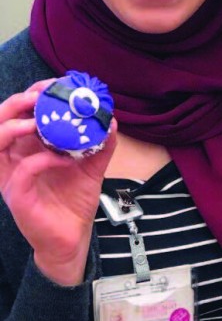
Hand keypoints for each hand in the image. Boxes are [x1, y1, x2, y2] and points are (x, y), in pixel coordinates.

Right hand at [0, 80, 116, 285]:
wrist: (72, 236)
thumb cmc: (75, 198)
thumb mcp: (93, 165)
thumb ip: (101, 143)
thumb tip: (111, 119)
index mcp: (29, 146)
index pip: (21, 113)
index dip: (33, 95)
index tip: (55, 84)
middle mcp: (16, 158)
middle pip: (0, 121)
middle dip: (17, 103)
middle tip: (40, 95)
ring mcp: (12, 176)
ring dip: (15, 126)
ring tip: (39, 122)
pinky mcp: (17, 196)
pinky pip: (22, 172)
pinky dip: (42, 160)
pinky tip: (64, 159)